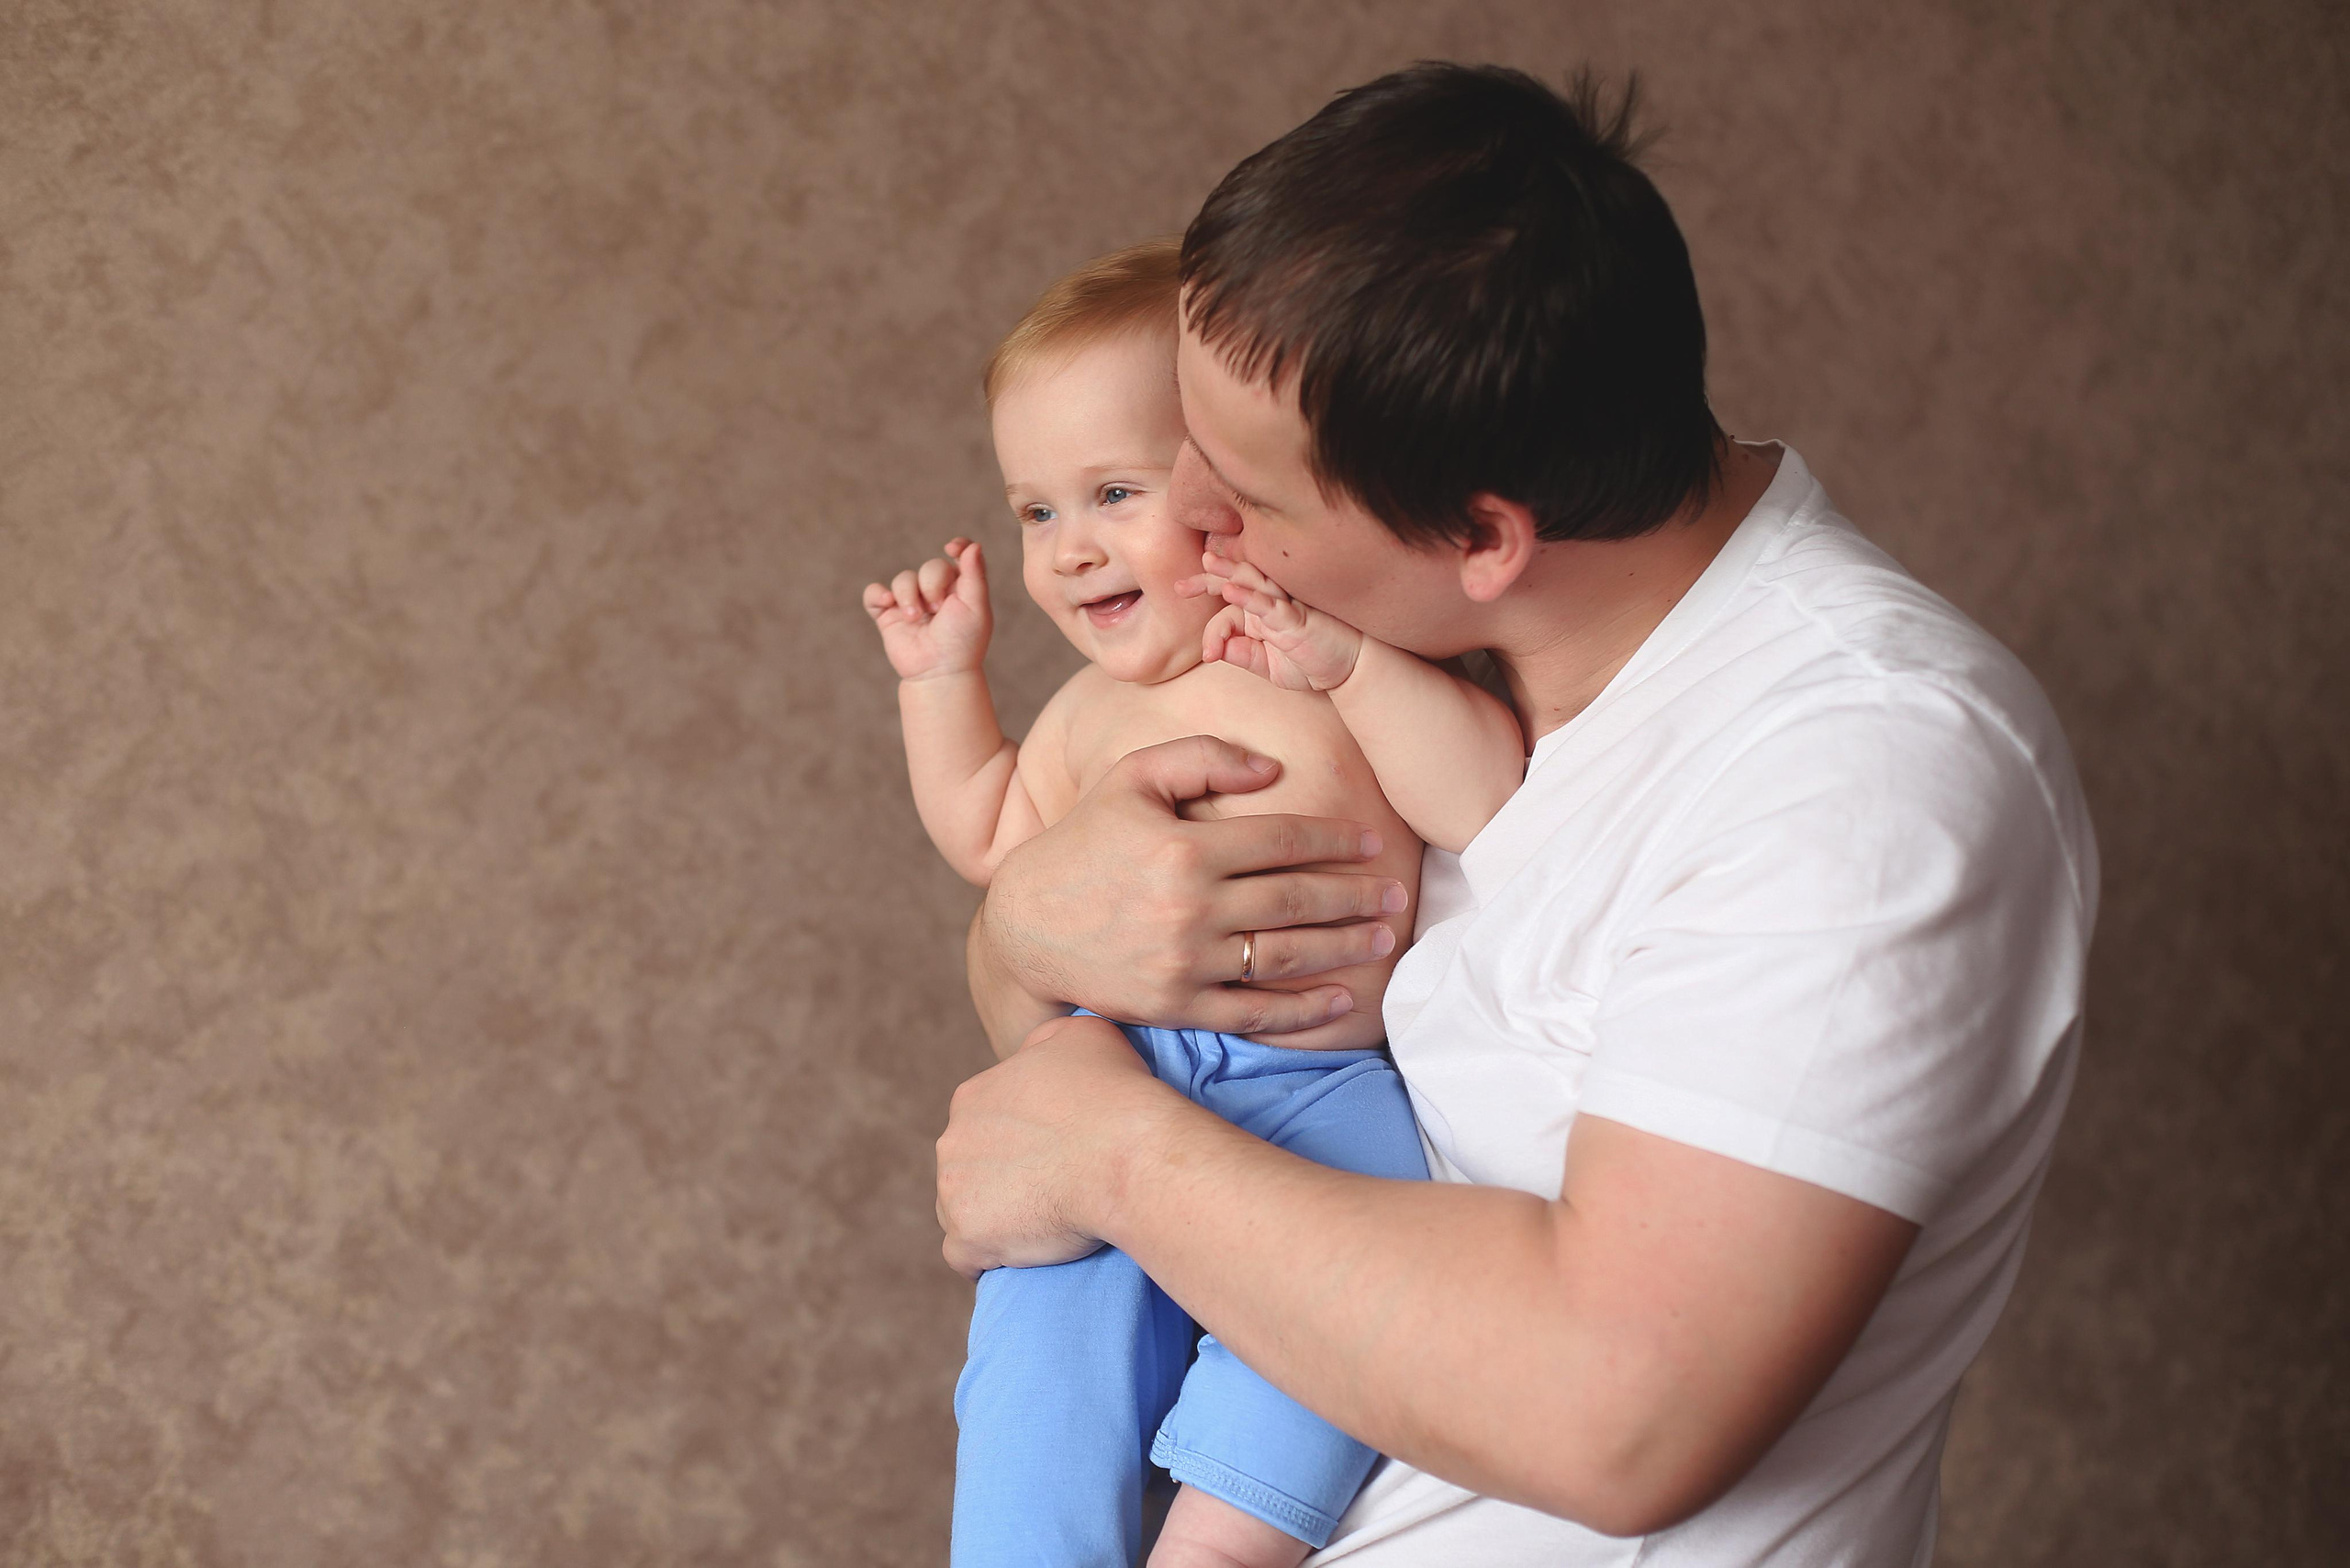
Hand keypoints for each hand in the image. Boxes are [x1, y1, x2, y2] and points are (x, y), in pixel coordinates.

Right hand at [862, 537, 991, 680]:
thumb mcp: (975, 607)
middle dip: (932, 583)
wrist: (938, 673)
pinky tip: (888, 603)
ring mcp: (910, 603)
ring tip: (915, 618)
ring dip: (908, 594)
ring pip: (903, 578)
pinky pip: (874, 593)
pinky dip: (878, 594)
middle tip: (937, 608)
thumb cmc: (962, 642)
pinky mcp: (888, 615)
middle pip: (929, 566)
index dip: (956, 547)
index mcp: (960, 589)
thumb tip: (974, 545)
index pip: (959, 556)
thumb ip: (975, 574)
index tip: (951, 548)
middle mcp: (935, 593)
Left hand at [935, 1014, 1178, 1276]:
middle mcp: (952, 1141)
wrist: (1128, 1155)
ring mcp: (954, 1192)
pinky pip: (963, 1257)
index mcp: (973, 1096)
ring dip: (992, 1218)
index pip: (983, 1123)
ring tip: (1039, 1223)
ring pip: (961, 1211)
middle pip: (968, 1167)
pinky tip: (1014, 1257)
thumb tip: (1039, 1057)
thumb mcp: (1080, 1034)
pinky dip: (985, 1258)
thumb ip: (1045, 1044)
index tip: (1052, 1151)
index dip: (1018, 1139)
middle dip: (1001, 1178)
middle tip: (1051, 1188)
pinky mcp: (968, 1238)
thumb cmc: (1115, 1094)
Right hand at [976, 736, 1407, 1039]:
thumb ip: (1200, 755)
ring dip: (1344, 947)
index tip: (1371, 841)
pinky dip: (1304, 1009)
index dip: (1335, 839)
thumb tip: (1272, 769)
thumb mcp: (1130, 777)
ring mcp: (1184, 962)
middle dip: (1356, 895)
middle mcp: (1190, 906)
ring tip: (1383, 937)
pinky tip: (1341, 999)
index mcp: (1185, 845)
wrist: (1027, 926)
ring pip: (1286, 954)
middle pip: (1297, 899)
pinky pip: (1255, 1011)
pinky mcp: (1176, 1007)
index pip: (1283, 839)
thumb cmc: (1084, 840)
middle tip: (1396, 892)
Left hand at [1180, 551, 1363, 692]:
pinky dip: (1250, 597)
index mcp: (1261, 615)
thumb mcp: (1270, 667)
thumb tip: (1217, 650)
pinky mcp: (1298, 618)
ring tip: (1208, 562)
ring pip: (1254, 581)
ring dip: (1230, 572)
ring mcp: (1286, 606)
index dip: (1211, 632)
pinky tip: (1232, 591)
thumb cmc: (1314, 662)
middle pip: (1236, 581)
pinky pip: (1271, 604)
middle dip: (1207, 579)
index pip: (1227, 611)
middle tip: (1180, 587)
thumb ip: (1244, 656)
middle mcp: (1271, 604)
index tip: (1208, 656)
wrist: (1353, 668)